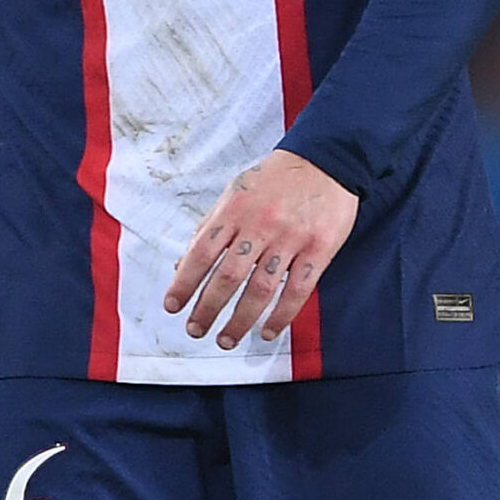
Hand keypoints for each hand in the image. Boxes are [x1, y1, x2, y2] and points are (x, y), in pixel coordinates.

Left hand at [164, 149, 359, 349]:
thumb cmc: (275, 179)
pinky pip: (297, 289)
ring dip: (240, 320)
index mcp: (235, 210)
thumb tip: (183, 263)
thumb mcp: (235, 192)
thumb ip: (210, 227)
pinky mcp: (318, 249)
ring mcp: (290, 238)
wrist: (326, 160)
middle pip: (228, 276)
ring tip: (226, 339)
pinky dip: (281, 315)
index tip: (173, 306)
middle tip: (196, 330)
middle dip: (208, 309)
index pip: (202, 252)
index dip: (184, 282)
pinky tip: (268, 331)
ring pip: (260, 289)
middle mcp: (260, 225)